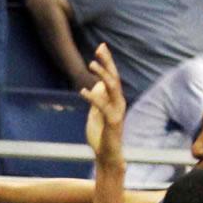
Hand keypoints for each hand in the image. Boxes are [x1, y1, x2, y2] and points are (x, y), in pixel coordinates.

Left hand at [80, 43, 124, 165]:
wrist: (106, 156)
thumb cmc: (101, 137)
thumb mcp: (96, 114)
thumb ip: (97, 99)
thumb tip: (95, 85)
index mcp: (115, 100)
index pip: (112, 76)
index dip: (107, 61)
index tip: (101, 46)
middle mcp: (119, 102)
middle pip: (114, 77)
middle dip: (107, 61)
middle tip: (100, 47)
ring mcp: (117, 111)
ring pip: (112, 88)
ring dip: (102, 74)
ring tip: (91, 64)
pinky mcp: (113, 121)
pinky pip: (103, 106)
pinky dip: (93, 97)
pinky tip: (83, 90)